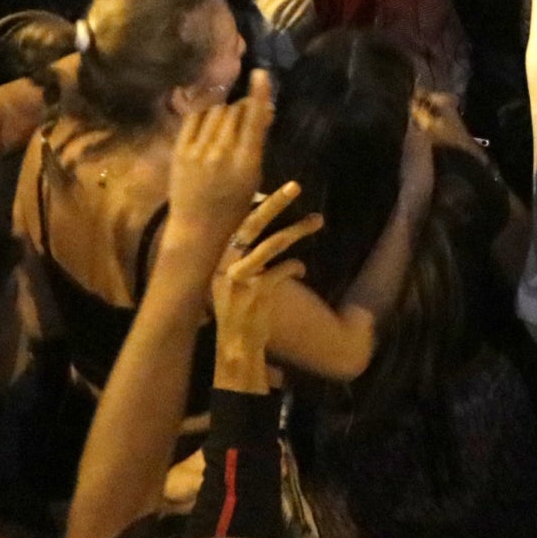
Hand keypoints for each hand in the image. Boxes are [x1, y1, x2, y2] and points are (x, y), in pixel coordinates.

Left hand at [162, 70, 276, 257]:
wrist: (197, 227)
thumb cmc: (233, 206)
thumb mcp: (253, 176)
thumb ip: (256, 143)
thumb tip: (262, 112)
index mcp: (246, 161)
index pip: (254, 118)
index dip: (259, 93)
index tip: (260, 74)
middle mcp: (222, 152)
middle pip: (235, 111)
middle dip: (242, 107)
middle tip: (246, 113)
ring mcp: (198, 150)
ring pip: (215, 112)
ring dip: (224, 111)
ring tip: (226, 122)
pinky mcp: (180, 151)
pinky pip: (194, 118)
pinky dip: (204, 113)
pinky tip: (208, 119)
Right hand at [210, 182, 315, 394]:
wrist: (235, 351)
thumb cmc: (239, 313)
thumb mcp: (233, 282)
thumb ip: (244, 256)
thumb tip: (259, 224)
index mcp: (218, 261)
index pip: (237, 223)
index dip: (258, 203)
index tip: (276, 187)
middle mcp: (224, 267)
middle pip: (251, 226)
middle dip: (275, 204)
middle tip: (296, 186)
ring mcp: (240, 281)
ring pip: (271, 245)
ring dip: (297, 230)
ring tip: (318, 221)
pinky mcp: (256, 296)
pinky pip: (282, 270)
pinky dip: (295, 265)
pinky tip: (302, 266)